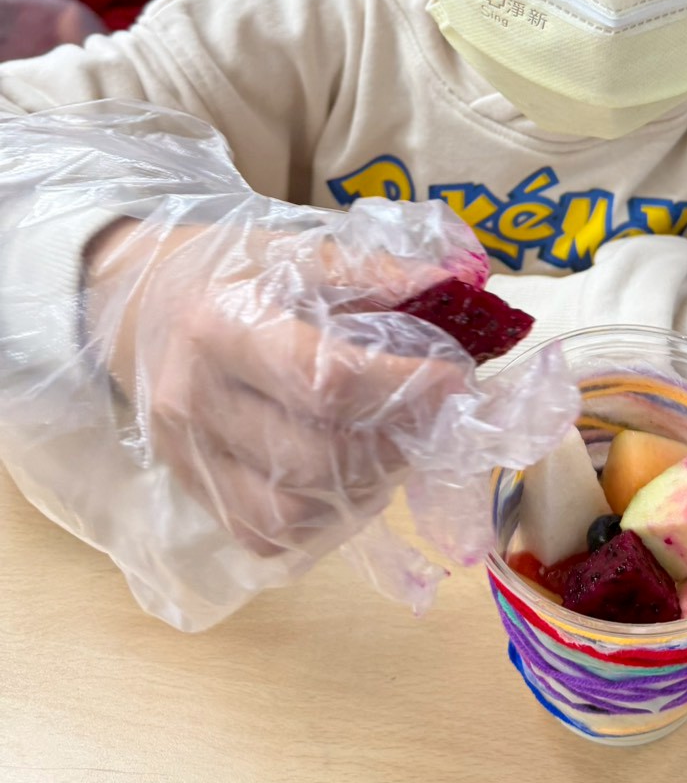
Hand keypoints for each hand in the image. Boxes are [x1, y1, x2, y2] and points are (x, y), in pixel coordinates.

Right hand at [86, 218, 469, 556]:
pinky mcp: (192, 492)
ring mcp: (188, 456)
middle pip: (317, 457)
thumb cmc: (227, 269)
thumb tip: (449, 285)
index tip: (453, 379)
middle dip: (394, 444)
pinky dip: (322, 517)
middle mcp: (196, 401)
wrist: (137, 301)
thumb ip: (369, 268)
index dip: (403, 388)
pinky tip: (347, 475)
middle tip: (428, 417)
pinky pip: (267, 535)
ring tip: (390, 444)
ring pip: (293, 511)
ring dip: (363, 488)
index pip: (327, 380)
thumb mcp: (291, 248)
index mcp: (220, 327)